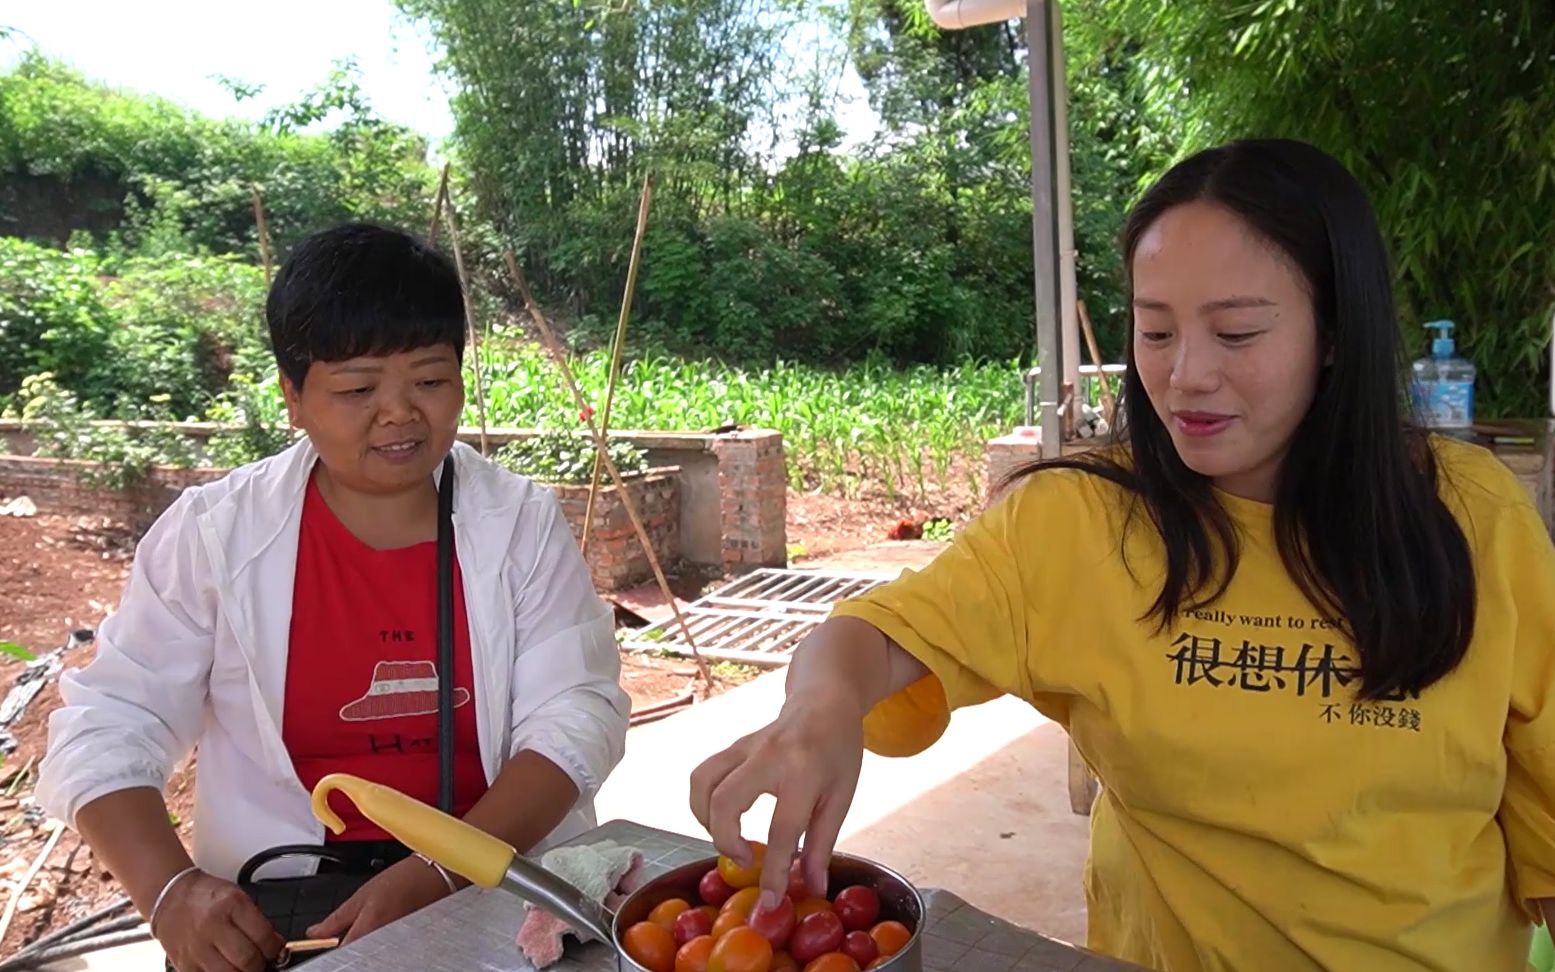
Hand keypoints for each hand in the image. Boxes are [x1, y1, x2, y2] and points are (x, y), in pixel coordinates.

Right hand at [154, 871, 283, 971]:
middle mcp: (212, 926)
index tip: (276, 950)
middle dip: (259, 964)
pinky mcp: (183, 964)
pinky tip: (225, 966)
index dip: (274, 948)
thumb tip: (275, 944)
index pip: (263, 937)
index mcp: (231, 905)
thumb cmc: (206, 896)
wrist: (170, 897)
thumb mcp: (238, 897)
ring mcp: (196, 948)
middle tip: (260, 961)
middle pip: (247, 960)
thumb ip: (257, 921)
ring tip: (244, 965)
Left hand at [308, 856, 456, 944]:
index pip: (340, 952)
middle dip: (347, 946)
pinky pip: (384, 949)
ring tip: (370, 925)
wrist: (435, 875)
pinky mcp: (405, 945)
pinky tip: (382, 930)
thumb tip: (314, 932)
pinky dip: (377, 942)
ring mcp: (396, 945)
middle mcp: (383, 941)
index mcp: (368, 928)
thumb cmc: (403, 879)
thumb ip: (336, 918)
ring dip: (363, 944)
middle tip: (350, 930)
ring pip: (369, 952)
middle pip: (355, 954)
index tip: (324, 943)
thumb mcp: (363, 894)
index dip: (329, 948)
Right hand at [689, 689, 866, 909]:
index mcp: (804, 770)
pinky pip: (704, 774)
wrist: (824, 700)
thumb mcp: (841, 796)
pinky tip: (722, 818)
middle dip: (726, 840)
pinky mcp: (732, 746)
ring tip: (730, 839)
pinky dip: (703, 802)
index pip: (782, 829)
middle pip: (726, 801)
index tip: (770, 900)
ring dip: (705, 820)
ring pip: (702, 782)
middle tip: (746, 859)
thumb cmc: (838, 751)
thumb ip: (823, 843)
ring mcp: (744, 746)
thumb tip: (813, 887)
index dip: (775, 870)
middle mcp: (767, 755)